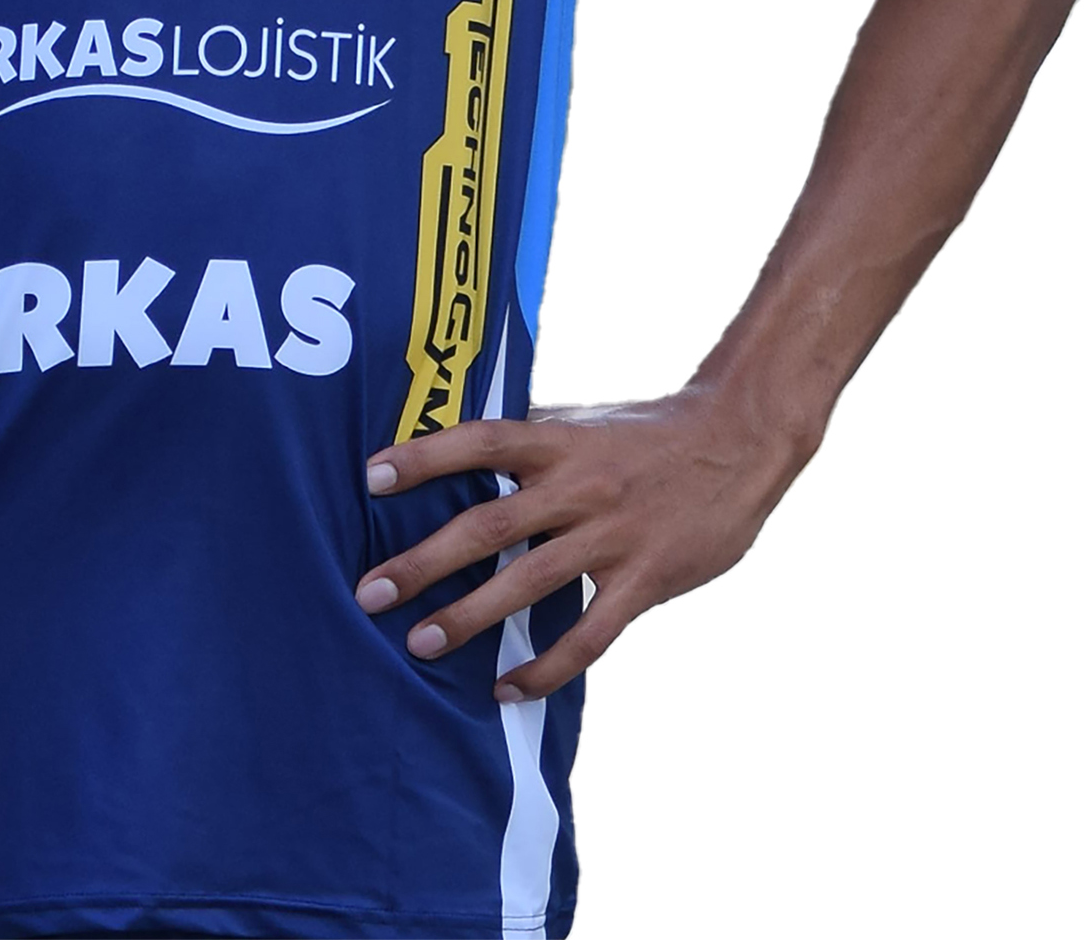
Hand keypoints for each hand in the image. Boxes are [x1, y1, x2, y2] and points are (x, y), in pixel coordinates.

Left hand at [355, 389, 801, 700]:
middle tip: (370, 593)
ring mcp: (612, 535)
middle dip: (424, 561)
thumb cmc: (648, 431)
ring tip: (419, 643)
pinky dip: (543, 667)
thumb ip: (530, 438)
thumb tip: (461, 444)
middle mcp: (578, 486)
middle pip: (488, 526)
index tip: (370, 478)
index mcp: (558, 440)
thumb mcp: (584, 419)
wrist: (737, 443)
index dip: (425, 457)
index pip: (480, 441)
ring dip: (469, 616)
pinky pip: (588, 635)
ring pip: (529, 584)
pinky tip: (504, 689)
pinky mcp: (644, 580)